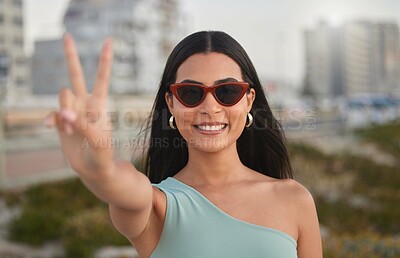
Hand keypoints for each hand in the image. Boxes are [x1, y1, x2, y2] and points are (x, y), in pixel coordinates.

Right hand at [44, 34, 113, 174]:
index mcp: (99, 104)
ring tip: (71, 129)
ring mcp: (72, 110)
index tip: (109, 41)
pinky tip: (53, 129)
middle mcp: (85, 103)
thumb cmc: (102, 155)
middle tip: (66, 35)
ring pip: (62, 96)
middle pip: (75, 74)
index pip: (101, 78)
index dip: (104, 60)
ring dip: (64, 111)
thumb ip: (83, 126)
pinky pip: (52, 113)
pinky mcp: (62, 120)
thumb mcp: (98, 142)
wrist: (93, 168)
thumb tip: (65, 113)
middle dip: (71, 55)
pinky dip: (52, 120)